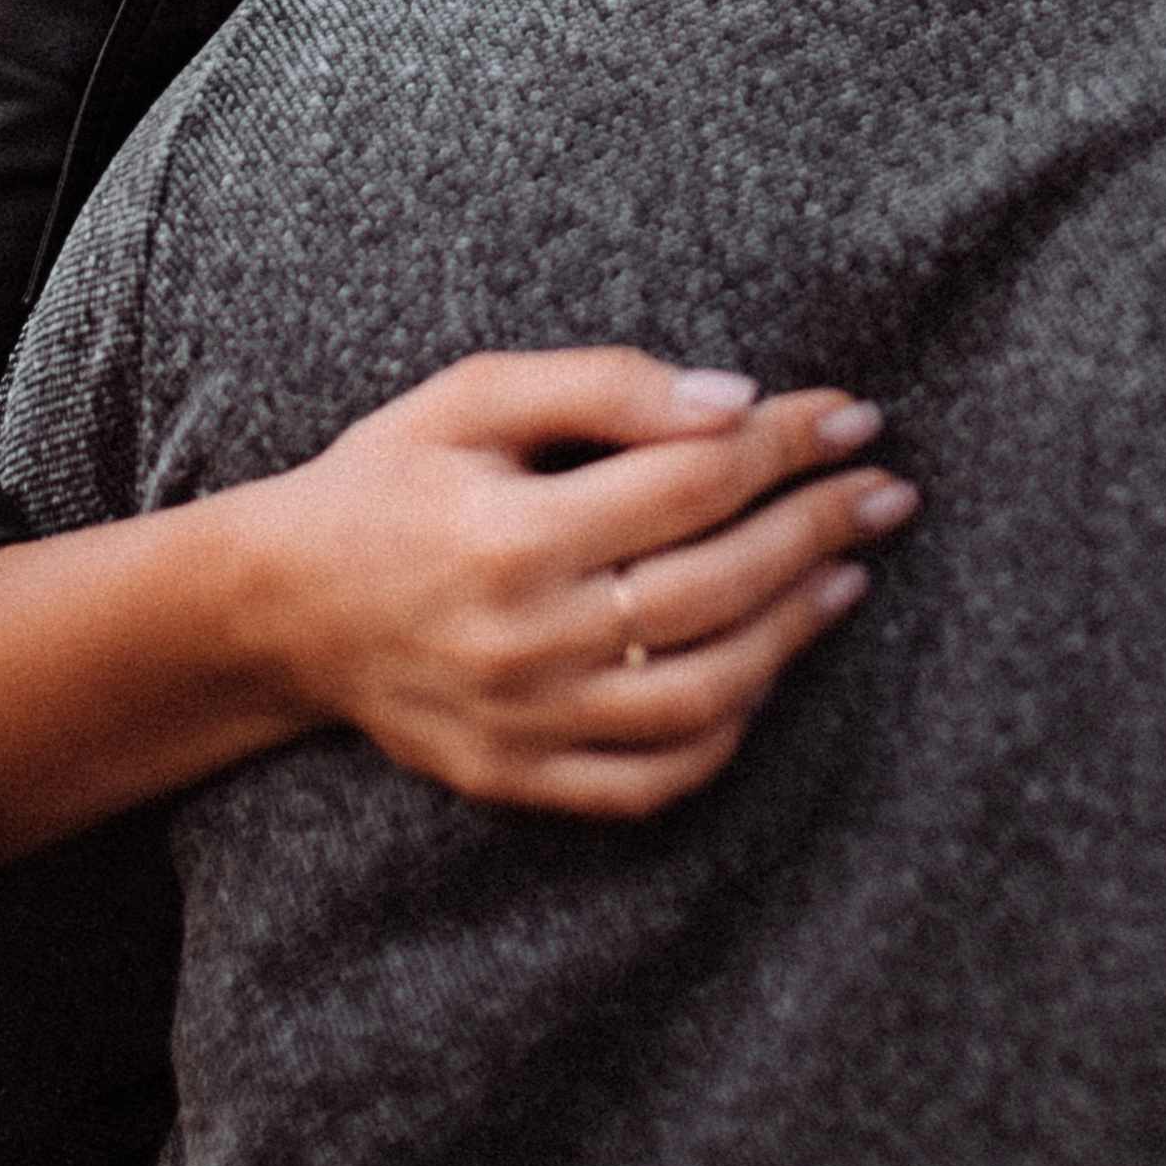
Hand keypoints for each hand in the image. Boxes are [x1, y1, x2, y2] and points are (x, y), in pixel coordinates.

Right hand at [237, 346, 917, 818]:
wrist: (279, 608)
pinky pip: (651, 781)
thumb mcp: (472, 395)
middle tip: (887, 492)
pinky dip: (726, 732)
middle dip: (817, 529)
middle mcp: (522, 637)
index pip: (689, 482)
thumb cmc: (387, 481)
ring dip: (795, 632)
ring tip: (848, 575)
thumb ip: (602, 384)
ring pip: (701, 694)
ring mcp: (522, 724)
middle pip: (713, 586)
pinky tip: (766, 670)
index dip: (785, 444)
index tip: (854, 417)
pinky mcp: (518, 779)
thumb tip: (733, 400)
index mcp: (507, 529)